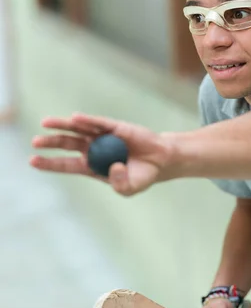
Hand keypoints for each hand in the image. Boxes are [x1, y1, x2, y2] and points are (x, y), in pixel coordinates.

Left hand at [30, 112, 172, 195]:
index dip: (50, 163)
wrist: (160, 161)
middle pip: (68, 144)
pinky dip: (88, 120)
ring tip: (45, 123)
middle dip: (51, 143)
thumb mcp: (129, 188)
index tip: (33, 160)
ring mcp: (104, 137)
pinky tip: (76, 119)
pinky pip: (99, 123)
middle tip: (35, 142)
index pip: (67, 164)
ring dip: (63, 126)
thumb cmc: (141, 176)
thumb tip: (113, 166)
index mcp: (92, 167)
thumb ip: (120, 183)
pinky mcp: (116, 127)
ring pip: (79, 130)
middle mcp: (94, 150)